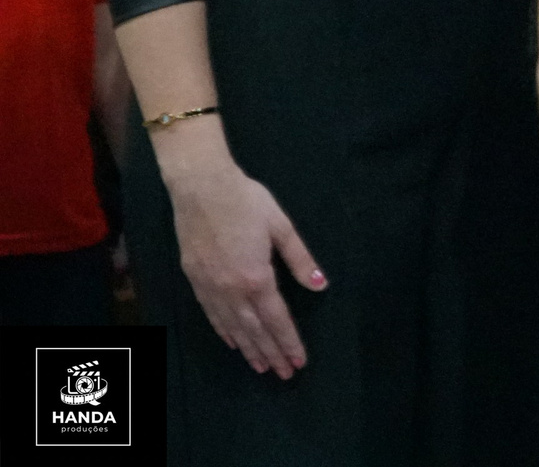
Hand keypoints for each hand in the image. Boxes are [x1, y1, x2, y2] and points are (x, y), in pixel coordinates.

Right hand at [163, 151, 323, 377]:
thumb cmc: (246, 202)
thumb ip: (300, 259)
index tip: (299, 361)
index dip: (289, 341)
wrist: (200, 188)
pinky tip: (233, 342)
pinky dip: (224, 332)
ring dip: (248, 348)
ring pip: (232, 327)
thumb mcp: (281, 226)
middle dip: (271, 352)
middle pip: (254, 329)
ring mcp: (210, 287)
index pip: (276, 318)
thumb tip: (321, 285)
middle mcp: (231, 289)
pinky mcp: (194, 280)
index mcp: (256, 277)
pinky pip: (211, 315)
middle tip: (284, 374)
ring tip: (262, 366)